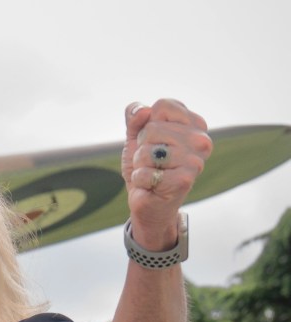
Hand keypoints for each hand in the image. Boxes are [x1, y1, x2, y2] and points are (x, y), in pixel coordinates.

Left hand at [122, 99, 212, 248]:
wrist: (148, 201)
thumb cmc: (146, 166)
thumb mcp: (136, 137)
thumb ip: (135, 118)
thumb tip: (142, 109)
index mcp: (194, 124)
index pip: (163, 106)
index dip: (147, 123)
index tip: (154, 140)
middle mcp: (201, 140)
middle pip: (152, 128)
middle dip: (142, 147)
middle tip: (153, 161)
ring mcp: (195, 161)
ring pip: (147, 151)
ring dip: (141, 165)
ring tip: (153, 172)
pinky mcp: (185, 180)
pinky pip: (146, 172)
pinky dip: (140, 180)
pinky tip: (152, 185)